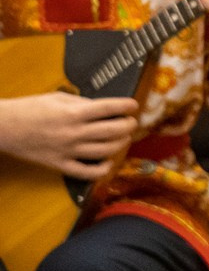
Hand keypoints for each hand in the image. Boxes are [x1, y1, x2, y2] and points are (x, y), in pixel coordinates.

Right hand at [0, 91, 140, 179]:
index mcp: (73, 113)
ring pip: (105, 151)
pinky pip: (87, 172)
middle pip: (113, 131)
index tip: (133, 105)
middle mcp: (74, 132)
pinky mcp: (60, 164)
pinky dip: (102, 169)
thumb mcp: (56, 98)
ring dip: (120, 144)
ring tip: (122, 138)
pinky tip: (107, 162)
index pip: (108, 109)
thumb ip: (81, 103)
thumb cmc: (29, 109)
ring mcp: (68, 151)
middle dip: (128, 126)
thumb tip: (103, 108)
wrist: (4, 127)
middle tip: (131, 122)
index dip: (125, 106)